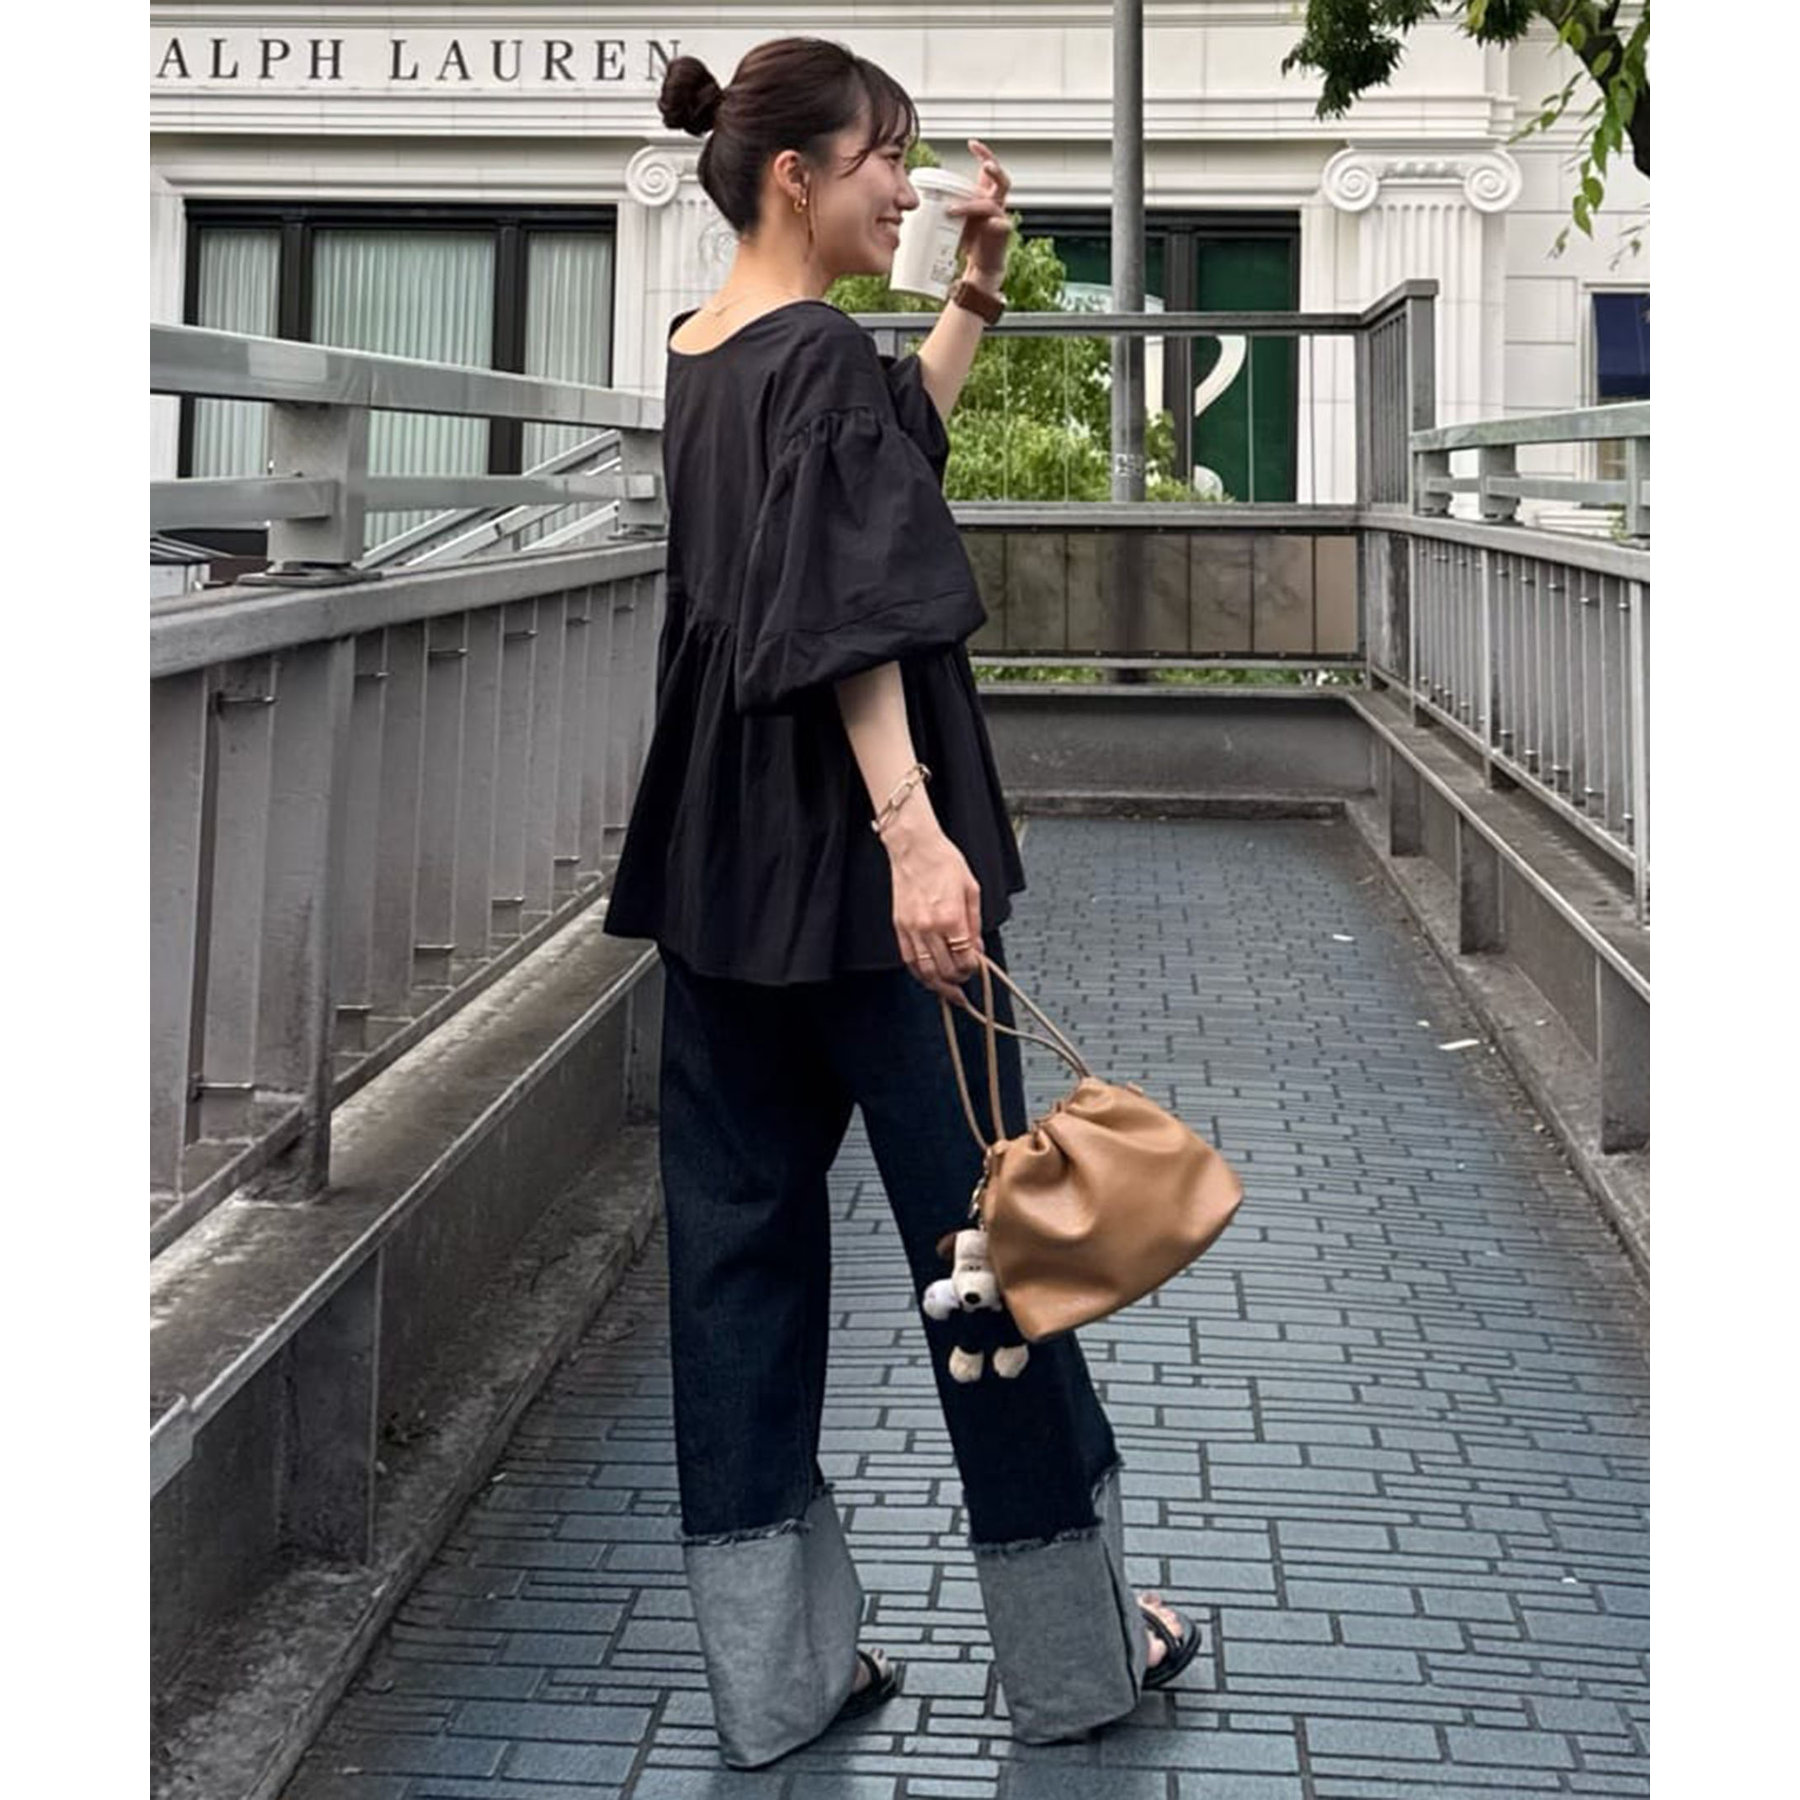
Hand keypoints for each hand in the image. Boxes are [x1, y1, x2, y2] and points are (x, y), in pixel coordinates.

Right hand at [883, 810, 984, 1002]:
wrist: (914, 847)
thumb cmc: (942, 861)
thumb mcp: (971, 890)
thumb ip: (975, 924)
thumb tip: (978, 948)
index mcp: (951, 917)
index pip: (965, 959)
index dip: (973, 969)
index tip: (977, 967)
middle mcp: (929, 927)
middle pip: (946, 970)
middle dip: (959, 980)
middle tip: (966, 981)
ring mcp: (912, 929)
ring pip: (925, 972)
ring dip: (939, 986)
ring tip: (948, 992)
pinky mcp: (899, 927)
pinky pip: (908, 960)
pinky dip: (919, 974)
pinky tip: (928, 978)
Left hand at [945, 137, 1014, 282]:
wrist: (982, 266)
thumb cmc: (968, 240)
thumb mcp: (953, 217)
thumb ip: (942, 204)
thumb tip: (912, 196)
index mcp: (985, 196)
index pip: (988, 170)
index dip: (983, 154)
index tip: (972, 143)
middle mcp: (996, 204)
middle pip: (1002, 180)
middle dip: (994, 170)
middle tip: (985, 165)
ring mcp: (1000, 218)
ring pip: (992, 204)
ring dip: (972, 204)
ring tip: (952, 209)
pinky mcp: (1001, 234)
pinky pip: (1002, 225)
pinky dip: (997, 224)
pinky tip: (991, 223)